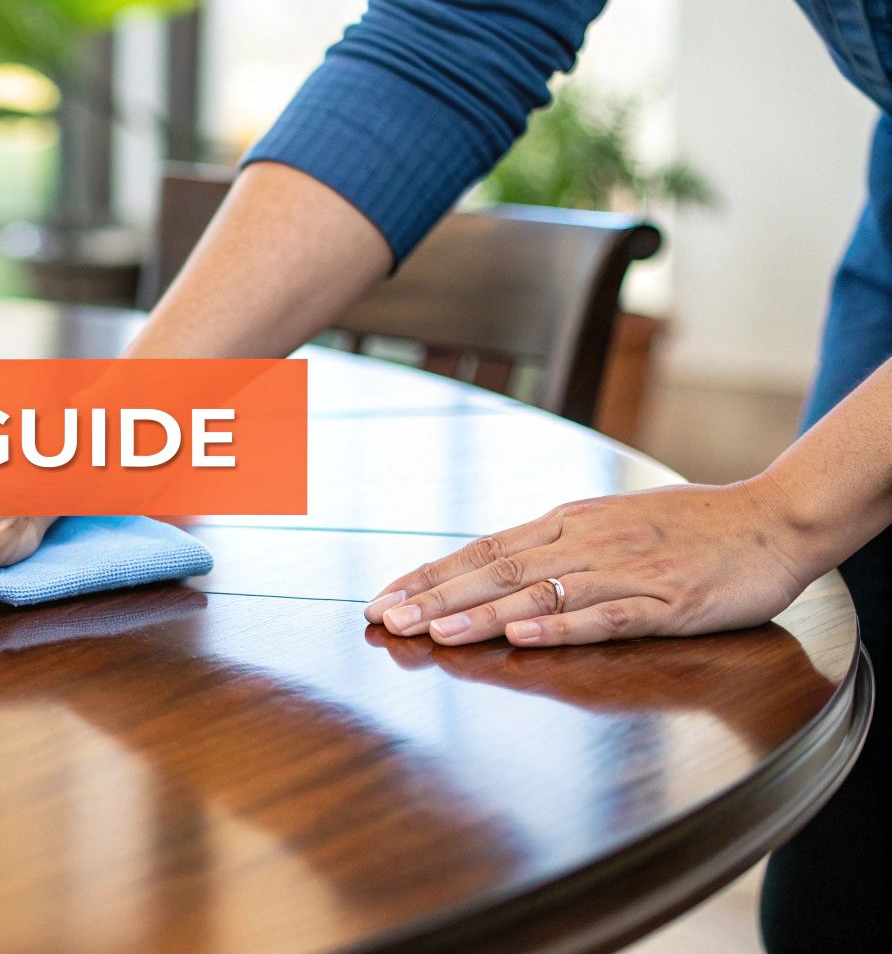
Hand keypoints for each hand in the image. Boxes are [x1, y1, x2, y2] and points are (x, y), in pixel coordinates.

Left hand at [364, 481, 816, 646]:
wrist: (775, 520)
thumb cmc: (689, 527)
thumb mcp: (608, 525)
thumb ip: (553, 547)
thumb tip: (490, 569)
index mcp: (568, 523)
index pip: (482, 549)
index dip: (428, 575)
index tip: (379, 599)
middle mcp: (587, 542)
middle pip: (497, 571)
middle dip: (435, 598)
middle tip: (383, 620)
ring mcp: (627, 571)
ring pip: (541, 593)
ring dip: (482, 614)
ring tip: (433, 631)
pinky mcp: (668, 601)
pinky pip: (608, 614)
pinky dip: (563, 624)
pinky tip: (526, 635)